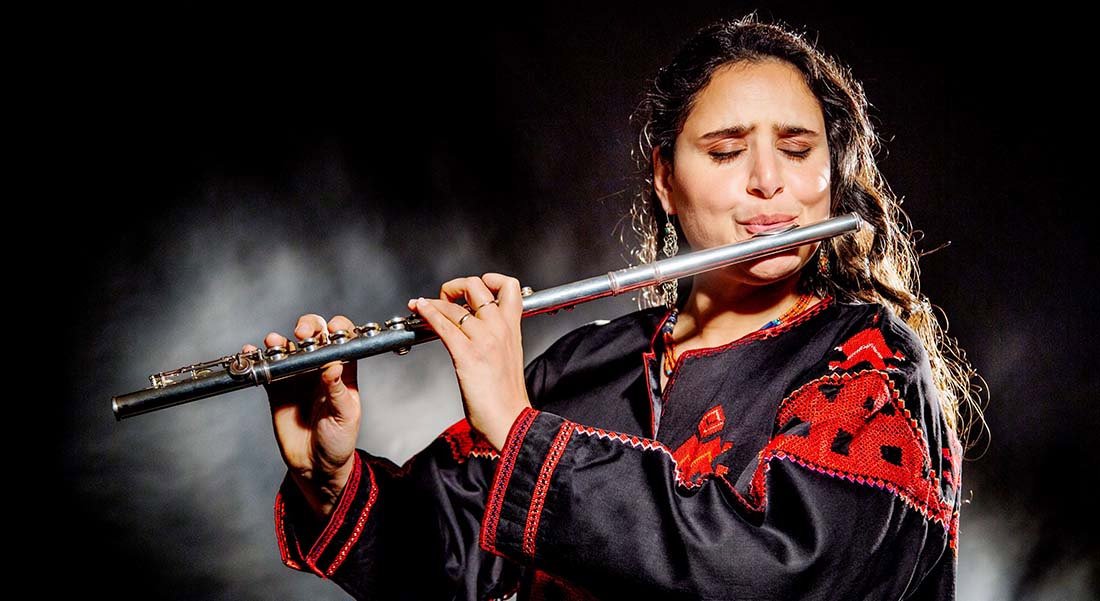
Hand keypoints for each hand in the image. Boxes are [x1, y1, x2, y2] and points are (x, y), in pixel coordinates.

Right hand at [244, 314, 360, 519]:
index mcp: (342, 370)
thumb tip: (333, 367)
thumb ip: (338, 392)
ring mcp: (297, 376)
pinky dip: (258, 357)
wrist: (316, 466)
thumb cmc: (338, 440)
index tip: (332, 331)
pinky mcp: (277, 388)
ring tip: (275, 344)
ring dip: (280, 341)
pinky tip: (252, 352)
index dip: (338, 329)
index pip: (342, 339)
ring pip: (288, 348)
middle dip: (308, 327)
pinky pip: (267, 367)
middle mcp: (319, 367)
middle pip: (314, 334)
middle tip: (302, 335)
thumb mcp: (345, 417)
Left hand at [408, 273, 530, 450]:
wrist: (511, 421)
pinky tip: (419, 311)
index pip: (509, 287)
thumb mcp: (508, 357)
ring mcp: (483, 340)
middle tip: (445, 298)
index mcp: (512, 328)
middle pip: (476, 286)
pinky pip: (443, 325)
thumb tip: (477, 331)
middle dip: (455, 287)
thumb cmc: (506, 397)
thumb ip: (498, 339)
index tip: (477, 288)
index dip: (492, 280)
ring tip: (421, 305)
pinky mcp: (466, 354)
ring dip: (433, 302)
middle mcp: (499, 328)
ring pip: (453, 306)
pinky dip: (427, 313)